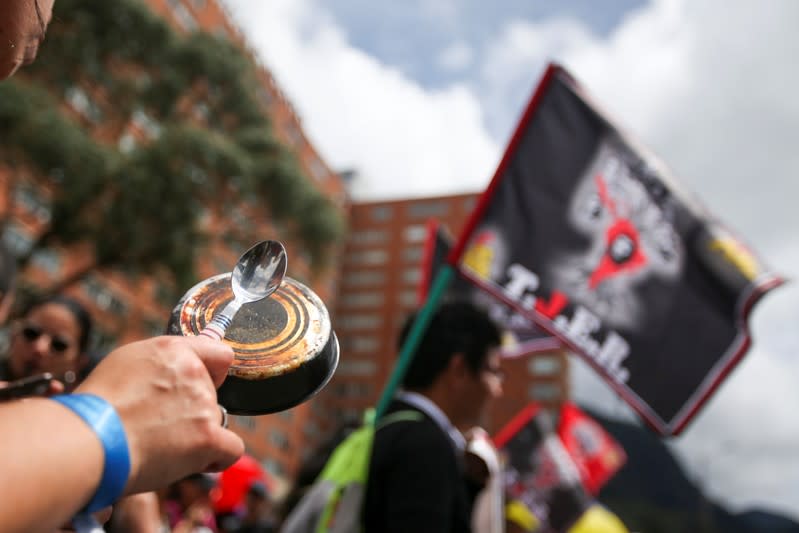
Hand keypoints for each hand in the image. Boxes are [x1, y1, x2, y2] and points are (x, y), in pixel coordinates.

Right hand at [76, 336, 243, 493]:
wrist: (87, 440)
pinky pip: (231, 448)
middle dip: (190, 410)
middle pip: (211, 394)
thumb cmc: (93, 409)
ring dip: (193, 435)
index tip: (193, 389)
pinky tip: (196, 461)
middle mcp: (192, 372)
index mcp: (171, 350)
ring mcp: (203, 404)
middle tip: (156, 425)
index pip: (217, 354)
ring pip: (214, 422)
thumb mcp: (122, 366)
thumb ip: (156, 368)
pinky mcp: (207, 437)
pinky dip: (216, 458)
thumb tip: (166, 379)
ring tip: (157, 445)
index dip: (210, 373)